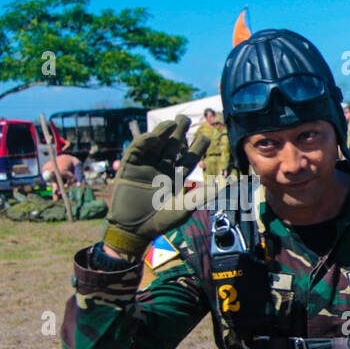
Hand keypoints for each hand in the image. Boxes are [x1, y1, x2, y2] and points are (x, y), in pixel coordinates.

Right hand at [104, 116, 209, 256]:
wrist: (135, 230)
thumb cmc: (160, 222)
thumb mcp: (182, 209)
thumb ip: (199, 197)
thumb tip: (221, 188)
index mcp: (176, 177)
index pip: (188, 158)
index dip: (196, 148)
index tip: (206, 137)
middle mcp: (161, 169)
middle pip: (172, 146)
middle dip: (178, 132)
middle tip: (185, 118)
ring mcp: (145, 168)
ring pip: (155, 145)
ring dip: (162, 133)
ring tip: (171, 123)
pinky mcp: (129, 169)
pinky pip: (136, 152)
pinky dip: (143, 143)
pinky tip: (152, 136)